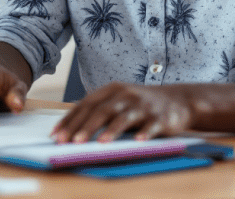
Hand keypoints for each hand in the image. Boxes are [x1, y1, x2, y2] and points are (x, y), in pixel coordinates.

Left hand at [52, 83, 191, 142]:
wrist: (178, 100)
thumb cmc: (141, 104)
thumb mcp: (118, 101)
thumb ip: (98, 110)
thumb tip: (70, 128)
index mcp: (112, 89)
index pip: (86, 104)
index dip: (70, 119)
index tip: (56, 134)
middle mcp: (126, 94)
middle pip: (101, 110)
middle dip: (84, 127)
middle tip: (70, 141)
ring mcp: (143, 105)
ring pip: (123, 118)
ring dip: (110, 131)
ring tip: (98, 143)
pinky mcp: (160, 117)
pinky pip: (150, 126)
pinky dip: (144, 133)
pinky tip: (137, 141)